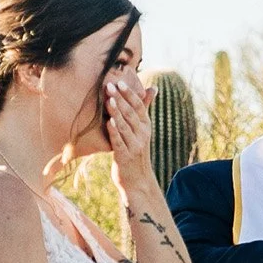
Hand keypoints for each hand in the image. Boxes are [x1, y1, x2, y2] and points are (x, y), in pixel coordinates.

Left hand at [105, 69, 157, 195]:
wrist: (137, 180)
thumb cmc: (136, 151)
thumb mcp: (142, 129)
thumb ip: (144, 108)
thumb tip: (153, 88)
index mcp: (146, 126)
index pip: (139, 106)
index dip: (129, 94)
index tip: (119, 82)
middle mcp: (142, 135)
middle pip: (131, 114)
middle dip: (120, 99)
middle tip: (109, 86)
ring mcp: (134, 146)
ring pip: (125, 126)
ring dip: (117, 113)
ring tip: (109, 100)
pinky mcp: (125, 157)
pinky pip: (119, 142)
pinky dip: (115, 132)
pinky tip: (109, 122)